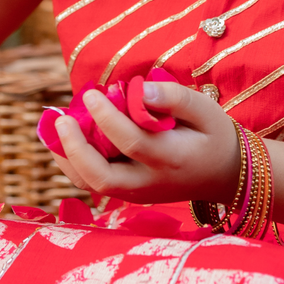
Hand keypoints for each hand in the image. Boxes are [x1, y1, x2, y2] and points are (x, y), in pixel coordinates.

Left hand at [51, 79, 240, 203]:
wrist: (226, 175)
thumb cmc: (214, 135)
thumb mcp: (205, 109)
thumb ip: (174, 97)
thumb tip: (138, 89)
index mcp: (171, 158)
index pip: (131, 141)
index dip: (106, 117)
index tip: (91, 93)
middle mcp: (150, 182)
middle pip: (102, 177)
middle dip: (75, 149)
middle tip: (61, 119)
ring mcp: (138, 194)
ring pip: (93, 185)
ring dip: (68, 159)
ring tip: (57, 127)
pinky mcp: (130, 195)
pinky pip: (95, 184)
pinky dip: (75, 165)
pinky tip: (66, 141)